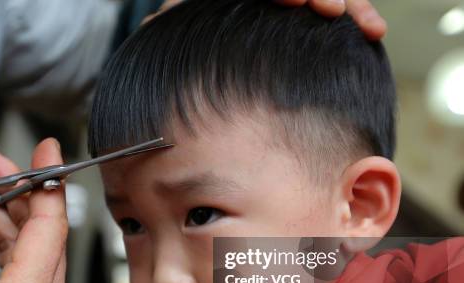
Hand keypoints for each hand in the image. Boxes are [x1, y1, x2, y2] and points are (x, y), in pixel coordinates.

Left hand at [146, 0, 386, 40]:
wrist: (216, 13)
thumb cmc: (198, 19)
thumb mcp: (185, 13)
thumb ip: (176, 16)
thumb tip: (155, 28)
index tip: (296, 3)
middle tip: (334, 12)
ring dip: (355, 3)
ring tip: (370, 30)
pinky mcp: (311, 3)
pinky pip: (343, 0)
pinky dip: (360, 12)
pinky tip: (371, 34)